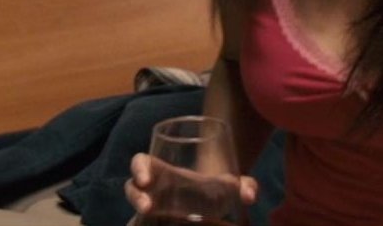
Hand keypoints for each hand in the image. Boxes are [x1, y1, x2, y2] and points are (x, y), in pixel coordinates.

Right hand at [123, 152, 256, 218]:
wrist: (212, 201)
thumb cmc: (213, 187)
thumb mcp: (228, 184)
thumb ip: (242, 185)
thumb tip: (249, 195)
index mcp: (163, 171)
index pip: (141, 162)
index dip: (139, 168)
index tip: (146, 179)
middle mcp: (152, 189)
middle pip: (132, 188)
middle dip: (135, 196)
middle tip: (146, 207)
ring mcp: (152, 208)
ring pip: (136, 207)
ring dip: (138, 213)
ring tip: (147, 216)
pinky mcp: (155, 222)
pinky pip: (142, 223)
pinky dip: (140, 225)